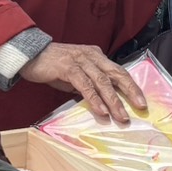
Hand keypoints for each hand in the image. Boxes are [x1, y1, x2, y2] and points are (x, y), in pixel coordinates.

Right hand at [19, 43, 146, 124]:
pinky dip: (94, 99)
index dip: (131, 86)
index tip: (141, 101)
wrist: (30, 55)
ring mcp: (80, 61)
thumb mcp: (76, 75)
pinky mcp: (68, 68)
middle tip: (140, 106)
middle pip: (116, 74)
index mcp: (96, 56)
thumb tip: (102, 101)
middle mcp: (92, 56)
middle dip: (130, 91)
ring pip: (102, 81)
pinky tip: (101, 110)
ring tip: (121, 116)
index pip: (118, 71)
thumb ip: (89, 85)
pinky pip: (85, 85)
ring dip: (113, 101)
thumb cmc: (53, 66)